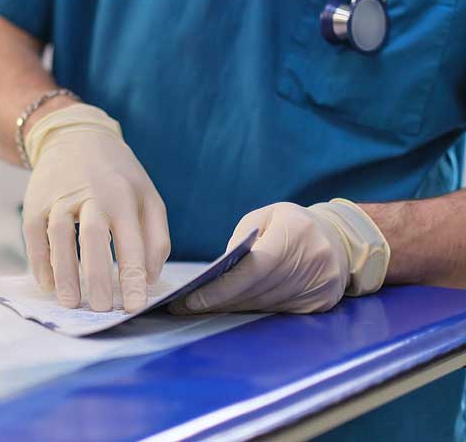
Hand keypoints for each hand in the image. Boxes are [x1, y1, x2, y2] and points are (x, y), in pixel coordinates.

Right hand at [22, 103, 169, 311]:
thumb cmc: (119, 176)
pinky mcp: (35, 202)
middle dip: (98, 277)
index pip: (131, 243)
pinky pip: (35, 235)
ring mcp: (59, 197)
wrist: (75, 137)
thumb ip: (156, 238)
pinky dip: (39, 262)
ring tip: (70, 303)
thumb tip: (149, 279)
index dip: (133, 278)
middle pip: (93, 239)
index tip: (135, 306)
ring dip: (64, 273)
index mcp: (124, 196)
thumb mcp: (148, 198)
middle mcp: (91, 195)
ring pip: (60, 237)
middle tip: (101, 309)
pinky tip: (48, 284)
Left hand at [171, 200, 389, 314]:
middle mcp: (312, 261)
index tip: (193, 300)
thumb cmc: (292, 224)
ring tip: (202, 310)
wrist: (341, 238)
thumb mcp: (265, 217)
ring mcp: (320, 285)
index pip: (254, 269)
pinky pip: (279, 312)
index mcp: (295, 233)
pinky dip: (254, 311)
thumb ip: (242, 240)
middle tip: (187, 308)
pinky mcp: (322, 302)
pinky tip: (233, 309)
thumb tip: (218, 272)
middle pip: (257, 291)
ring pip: (266, 306)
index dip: (222, 288)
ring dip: (233, 309)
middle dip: (219, 301)